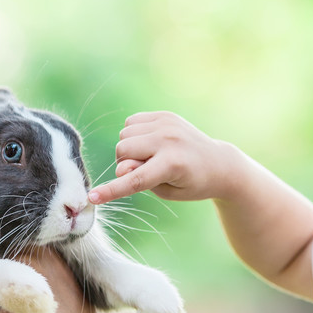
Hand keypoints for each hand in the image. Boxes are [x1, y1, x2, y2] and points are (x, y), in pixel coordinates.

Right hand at [87, 111, 240, 204]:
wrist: (219, 163)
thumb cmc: (192, 184)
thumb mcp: (168, 191)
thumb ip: (141, 180)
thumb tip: (120, 165)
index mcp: (172, 165)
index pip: (134, 180)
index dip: (111, 191)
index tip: (92, 198)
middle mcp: (168, 140)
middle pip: (122, 150)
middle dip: (125, 163)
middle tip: (145, 171)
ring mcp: (167, 123)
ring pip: (124, 135)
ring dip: (130, 149)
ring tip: (150, 157)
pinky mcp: (165, 115)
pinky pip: (131, 122)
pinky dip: (134, 135)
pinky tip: (151, 143)